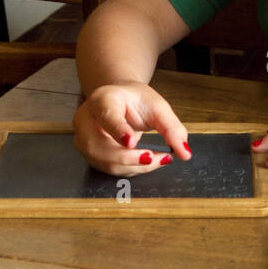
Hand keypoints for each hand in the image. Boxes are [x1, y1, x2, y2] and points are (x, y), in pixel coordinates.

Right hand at [72, 80, 190, 175]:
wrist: (119, 100)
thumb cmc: (136, 101)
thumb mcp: (157, 107)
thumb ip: (172, 128)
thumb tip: (184, 153)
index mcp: (102, 99)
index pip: (107, 116)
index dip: (118, 130)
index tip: (131, 142)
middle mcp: (86, 119)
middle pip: (101, 146)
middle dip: (131, 158)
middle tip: (159, 157)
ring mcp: (83, 139)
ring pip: (105, 162)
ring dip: (135, 166)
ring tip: (160, 159)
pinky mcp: (88, 154)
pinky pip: (109, 168)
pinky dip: (131, 169)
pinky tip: (147, 161)